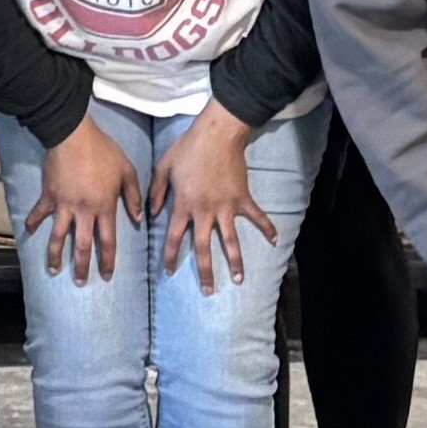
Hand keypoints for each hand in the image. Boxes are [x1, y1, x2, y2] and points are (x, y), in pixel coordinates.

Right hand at [24, 118, 137, 283]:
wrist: (73, 136)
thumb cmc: (103, 152)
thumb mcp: (127, 171)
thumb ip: (133, 196)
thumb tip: (138, 218)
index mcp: (104, 207)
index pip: (107, 241)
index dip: (107, 261)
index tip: (106, 276)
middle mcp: (84, 211)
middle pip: (82, 245)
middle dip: (81, 266)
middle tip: (80, 282)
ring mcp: (64, 205)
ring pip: (58, 236)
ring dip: (55, 254)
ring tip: (54, 269)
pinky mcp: (49, 195)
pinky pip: (40, 212)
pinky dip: (34, 222)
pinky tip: (29, 232)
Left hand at [152, 113, 279, 291]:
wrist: (217, 136)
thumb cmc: (187, 150)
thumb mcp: (163, 167)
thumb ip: (156, 192)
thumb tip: (150, 213)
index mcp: (184, 205)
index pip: (175, 237)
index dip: (171, 257)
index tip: (170, 273)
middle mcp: (205, 211)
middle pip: (205, 248)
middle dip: (205, 272)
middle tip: (208, 292)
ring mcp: (226, 207)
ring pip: (231, 240)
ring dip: (236, 261)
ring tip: (239, 280)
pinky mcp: (243, 199)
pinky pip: (257, 216)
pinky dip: (268, 228)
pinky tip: (276, 241)